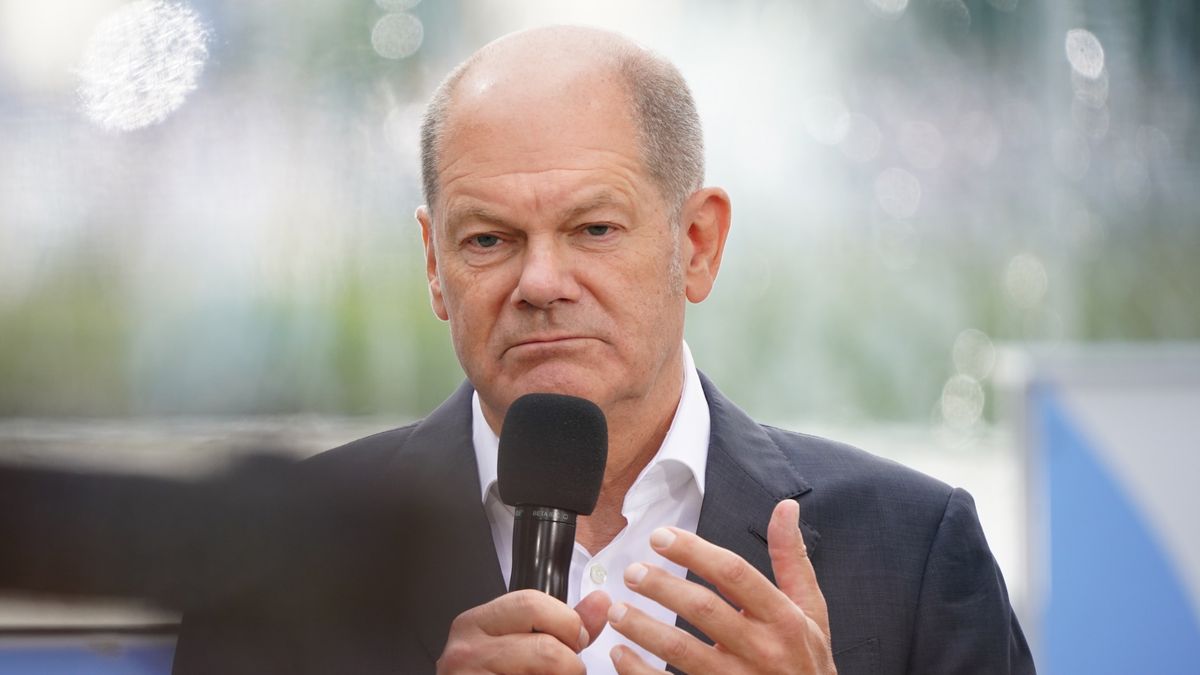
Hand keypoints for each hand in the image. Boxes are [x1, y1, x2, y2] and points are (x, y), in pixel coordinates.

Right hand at [437, 588, 610, 673]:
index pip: (531, 603)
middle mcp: (467, 650)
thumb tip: (600, 602)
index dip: (567, 622)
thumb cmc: (491, 673)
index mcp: (475, 623)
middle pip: (545, 647)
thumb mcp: (518, 643)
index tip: (576, 639)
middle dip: (569, 662)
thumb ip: (561, 624)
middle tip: (567, 669)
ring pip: (545, 673)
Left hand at [607, 499, 835, 673]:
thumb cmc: (806, 660)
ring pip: (681, 651)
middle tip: (632, 572)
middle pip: (703, 609)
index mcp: (782, 618)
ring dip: (643, 628)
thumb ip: (791, 559)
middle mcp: (761, 649)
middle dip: (661, 587)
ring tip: (616, 611)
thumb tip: (785, 508)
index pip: (733, 574)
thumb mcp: (810, 609)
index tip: (661, 537)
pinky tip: (621, 654)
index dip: (693, 551)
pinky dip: (640, 671)